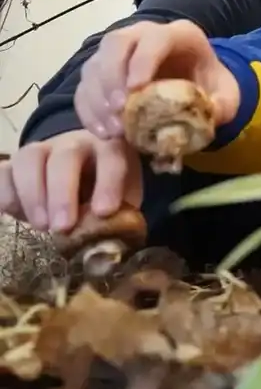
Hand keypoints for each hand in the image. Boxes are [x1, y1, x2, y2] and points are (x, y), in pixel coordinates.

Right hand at [0, 131, 143, 233]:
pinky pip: (2, 172)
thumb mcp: (120, 202)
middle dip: (63, 193)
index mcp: (108, 149)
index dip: (109, 183)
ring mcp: (41, 150)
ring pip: (30, 158)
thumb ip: (118, 216)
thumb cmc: (104, 195)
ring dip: (33, 194)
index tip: (104, 212)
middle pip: (66, 156)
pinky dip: (6, 194)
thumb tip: (110, 244)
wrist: (79, 184)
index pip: (112, 157)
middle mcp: (74, 144)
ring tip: (41, 226)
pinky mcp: (14, 165)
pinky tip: (15, 216)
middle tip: (63, 227)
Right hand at [75, 20, 237, 140]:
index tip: (137, 90)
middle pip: (115, 43)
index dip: (143, 61)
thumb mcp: (227, 95)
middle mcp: (143, 35)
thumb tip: (209, 116)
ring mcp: (118, 53)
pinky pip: (85, 88)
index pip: (155, 38)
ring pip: (94, 65)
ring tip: (114, 130)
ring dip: (98, 98)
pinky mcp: (101, 73)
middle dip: (113, 76)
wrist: (196, 85)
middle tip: (119, 110)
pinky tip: (102, 132)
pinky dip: (88, 110)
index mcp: (179, 35)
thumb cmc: (210, 85)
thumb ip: (223, 105)